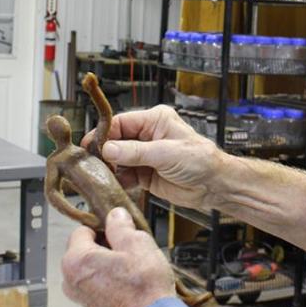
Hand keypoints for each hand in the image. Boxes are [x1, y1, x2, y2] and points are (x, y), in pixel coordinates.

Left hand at [61, 207, 175, 306]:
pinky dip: (108, 278)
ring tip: (131, 265)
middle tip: (128, 248)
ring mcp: (80, 296)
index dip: (103, 227)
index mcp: (76, 260)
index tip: (118, 230)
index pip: (82, 230)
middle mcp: (71, 280)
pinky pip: (96, 283)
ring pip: (91, 267)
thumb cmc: (143, 287)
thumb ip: (121, 225)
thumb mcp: (136, 242)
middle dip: (104, 245)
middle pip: (84, 249)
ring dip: (107, 262)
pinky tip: (128, 280)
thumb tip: (115, 215)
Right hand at [82, 105, 225, 209]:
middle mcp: (148, 136)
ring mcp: (145, 156)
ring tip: (101, 176)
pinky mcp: (145, 174)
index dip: (104, 134)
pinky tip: (115, 185)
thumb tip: (109, 149)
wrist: (215, 185)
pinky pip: (125, 176)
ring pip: (118, 160)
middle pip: (116, 141)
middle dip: (105, 153)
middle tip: (92, 164)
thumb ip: (135, 152)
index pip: (121, 123)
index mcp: (155, 121)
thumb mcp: (166, 153)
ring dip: (110, 169)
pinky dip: (119, 181)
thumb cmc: (201, 160)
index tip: (90, 145)